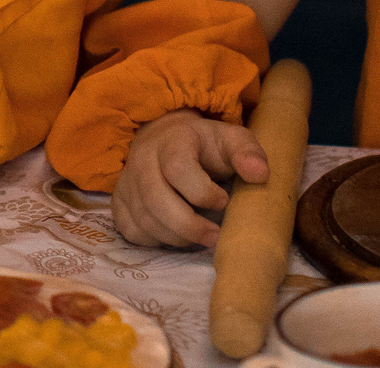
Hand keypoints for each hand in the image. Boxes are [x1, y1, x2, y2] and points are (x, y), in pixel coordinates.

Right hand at [110, 108, 269, 247]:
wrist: (167, 139)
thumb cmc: (206, 146)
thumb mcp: (232, 140)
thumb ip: (248, 153)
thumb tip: (260, 174)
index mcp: (172, 141)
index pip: (177, 167)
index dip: (202, 191)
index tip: (224, 201)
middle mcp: (142, 159)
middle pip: (154, 198)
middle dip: (187, 225)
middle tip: (214, 236)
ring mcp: (127, 181)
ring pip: (142, 218)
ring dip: (174, 237)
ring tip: (201, 238)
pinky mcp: (119, 201)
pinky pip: (130, 229)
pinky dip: (153, 240)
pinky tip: (174, 235)